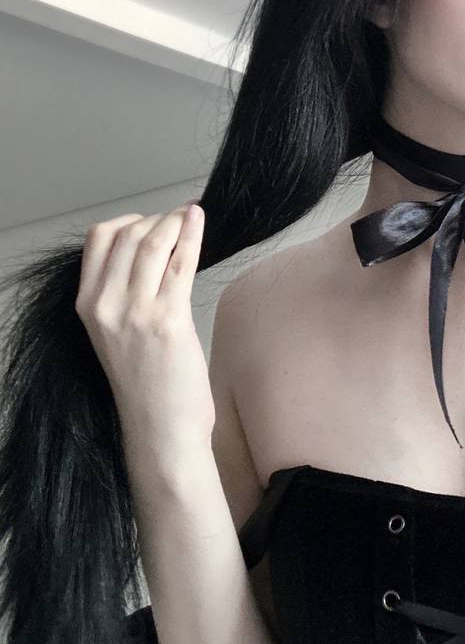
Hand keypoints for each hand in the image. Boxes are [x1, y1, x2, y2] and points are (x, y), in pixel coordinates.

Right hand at [75, 202, 213, 468]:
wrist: (160, 428)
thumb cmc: (147, 381)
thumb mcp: (116, 331)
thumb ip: (122, 292)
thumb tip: (151, 247)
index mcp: (87, 305)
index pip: (98, 238)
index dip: (130, 219)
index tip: (154, 219)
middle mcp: (104, 305)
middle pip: (128, 235)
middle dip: (159, 218)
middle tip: (181, 217)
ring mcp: (134, 312)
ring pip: (153, 243)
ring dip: (177, 222)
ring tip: (192, 215)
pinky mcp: (167, 320)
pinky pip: (180, 262)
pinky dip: (191, 235)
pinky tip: (199, 221)